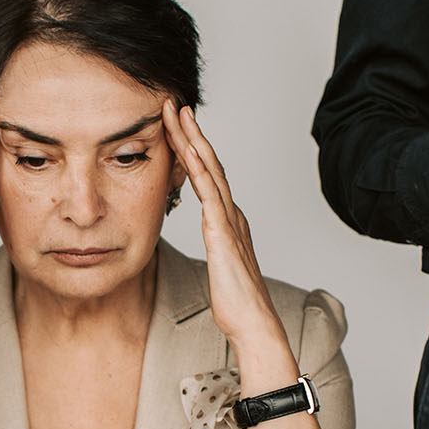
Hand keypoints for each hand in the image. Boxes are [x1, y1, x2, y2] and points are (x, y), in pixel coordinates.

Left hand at [161, 100, 287, 364]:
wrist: (253, 323)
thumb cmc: (236, 304)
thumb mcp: (221, 269)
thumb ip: (219, 249)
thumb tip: (216, 242)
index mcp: (228, 221)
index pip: (208, 176)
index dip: (193, 149)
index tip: (177, 126)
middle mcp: (231, 214)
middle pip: (209, 164)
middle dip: (191, 132)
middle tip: (175, 105)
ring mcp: (229, 221)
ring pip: (209, 170)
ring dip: (193, 140)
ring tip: (178, 114)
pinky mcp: (223, 233)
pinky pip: (209, 193)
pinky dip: (198, 169)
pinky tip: (187, 150)